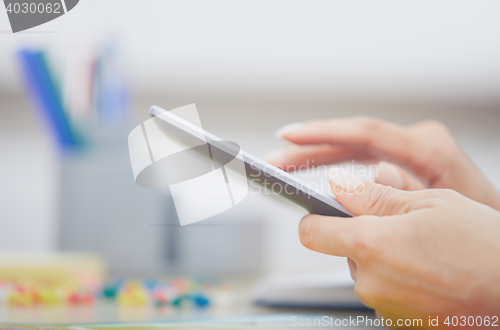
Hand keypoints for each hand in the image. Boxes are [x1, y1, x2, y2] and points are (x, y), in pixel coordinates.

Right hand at [265, 117, 499, 210]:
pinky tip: (312, 171)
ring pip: (351, 150)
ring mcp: (408, 151)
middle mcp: (415, 143)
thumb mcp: (439, 213)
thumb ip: (394, 196)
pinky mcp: (402, 162)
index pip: (365, 134)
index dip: (322, 134)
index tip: (289, 136)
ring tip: (284, 166)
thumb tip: (346, 182)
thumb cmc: (478, 225)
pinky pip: (360, 161)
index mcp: (427, 148)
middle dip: (307, 149)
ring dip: (315, 157)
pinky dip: (333, 166)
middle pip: (349, 140)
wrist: (495, 236)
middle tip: (274, 161)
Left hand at [300, 170, 499, 324]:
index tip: (325, 210)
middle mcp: (370, 281)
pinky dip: (398, 281)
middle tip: (401, 226)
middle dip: (362, 235)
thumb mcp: (431, 203)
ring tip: (423, 252)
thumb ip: (375, 195)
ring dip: (383, 259)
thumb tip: (339, 183)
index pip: (311, 232)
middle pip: (342, 250)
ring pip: (365, 272)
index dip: (315, 217)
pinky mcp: (400, 324)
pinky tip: (428, 273)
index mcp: (370, 244)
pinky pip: (384, 293)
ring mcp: (384, 307)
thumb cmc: (485, 249)